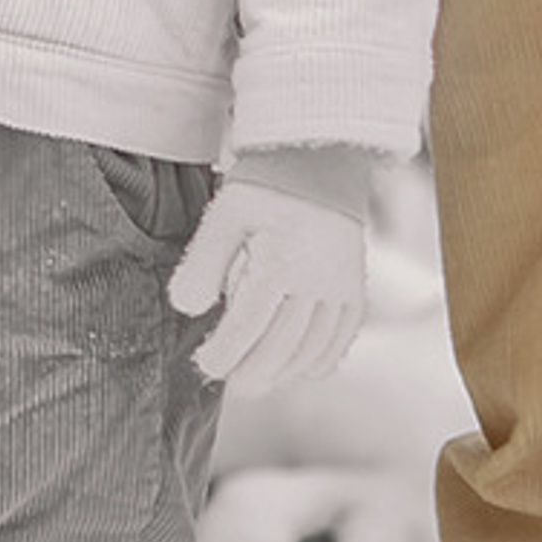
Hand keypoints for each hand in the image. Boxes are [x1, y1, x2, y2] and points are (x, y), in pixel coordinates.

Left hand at [168, 177, 366, 394]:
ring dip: (283, 371)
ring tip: (256, 380)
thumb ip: (203, 262)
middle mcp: (317, 282)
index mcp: (280, 263)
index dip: (225, 353)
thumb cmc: (266, 184)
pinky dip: (319, 361)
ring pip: (312, 350)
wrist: (321, 157)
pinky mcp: (356, 289)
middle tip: (230, 383)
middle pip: (282, 347)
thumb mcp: (225, 214)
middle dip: (252, 372)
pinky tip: (298, 367)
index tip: (206, 365)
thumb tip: (186, 308)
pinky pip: (340, 340)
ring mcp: (341, 288)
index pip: (248, 326)